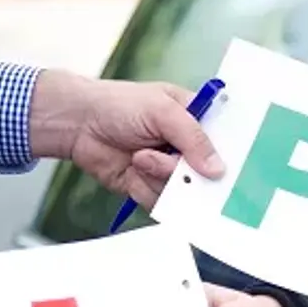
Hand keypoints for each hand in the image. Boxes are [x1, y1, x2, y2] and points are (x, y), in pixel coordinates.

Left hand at [28, 70, 224, 210]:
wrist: (77, 124)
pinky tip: (133, 172)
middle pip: (207, 174)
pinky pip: (161, 201)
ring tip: (140, 158)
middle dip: (188, 172)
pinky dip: (146, 189)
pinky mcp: (150, 187)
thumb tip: (217, 169)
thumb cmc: (119, 105)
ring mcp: (169, 170)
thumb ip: (193, 138)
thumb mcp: (162, 111)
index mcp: (196, 120)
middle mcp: (186, 147)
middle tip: (173, 163)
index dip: (230, 157)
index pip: (226, 143)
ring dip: (160, 178)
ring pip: (183, 191)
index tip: (227, 168)